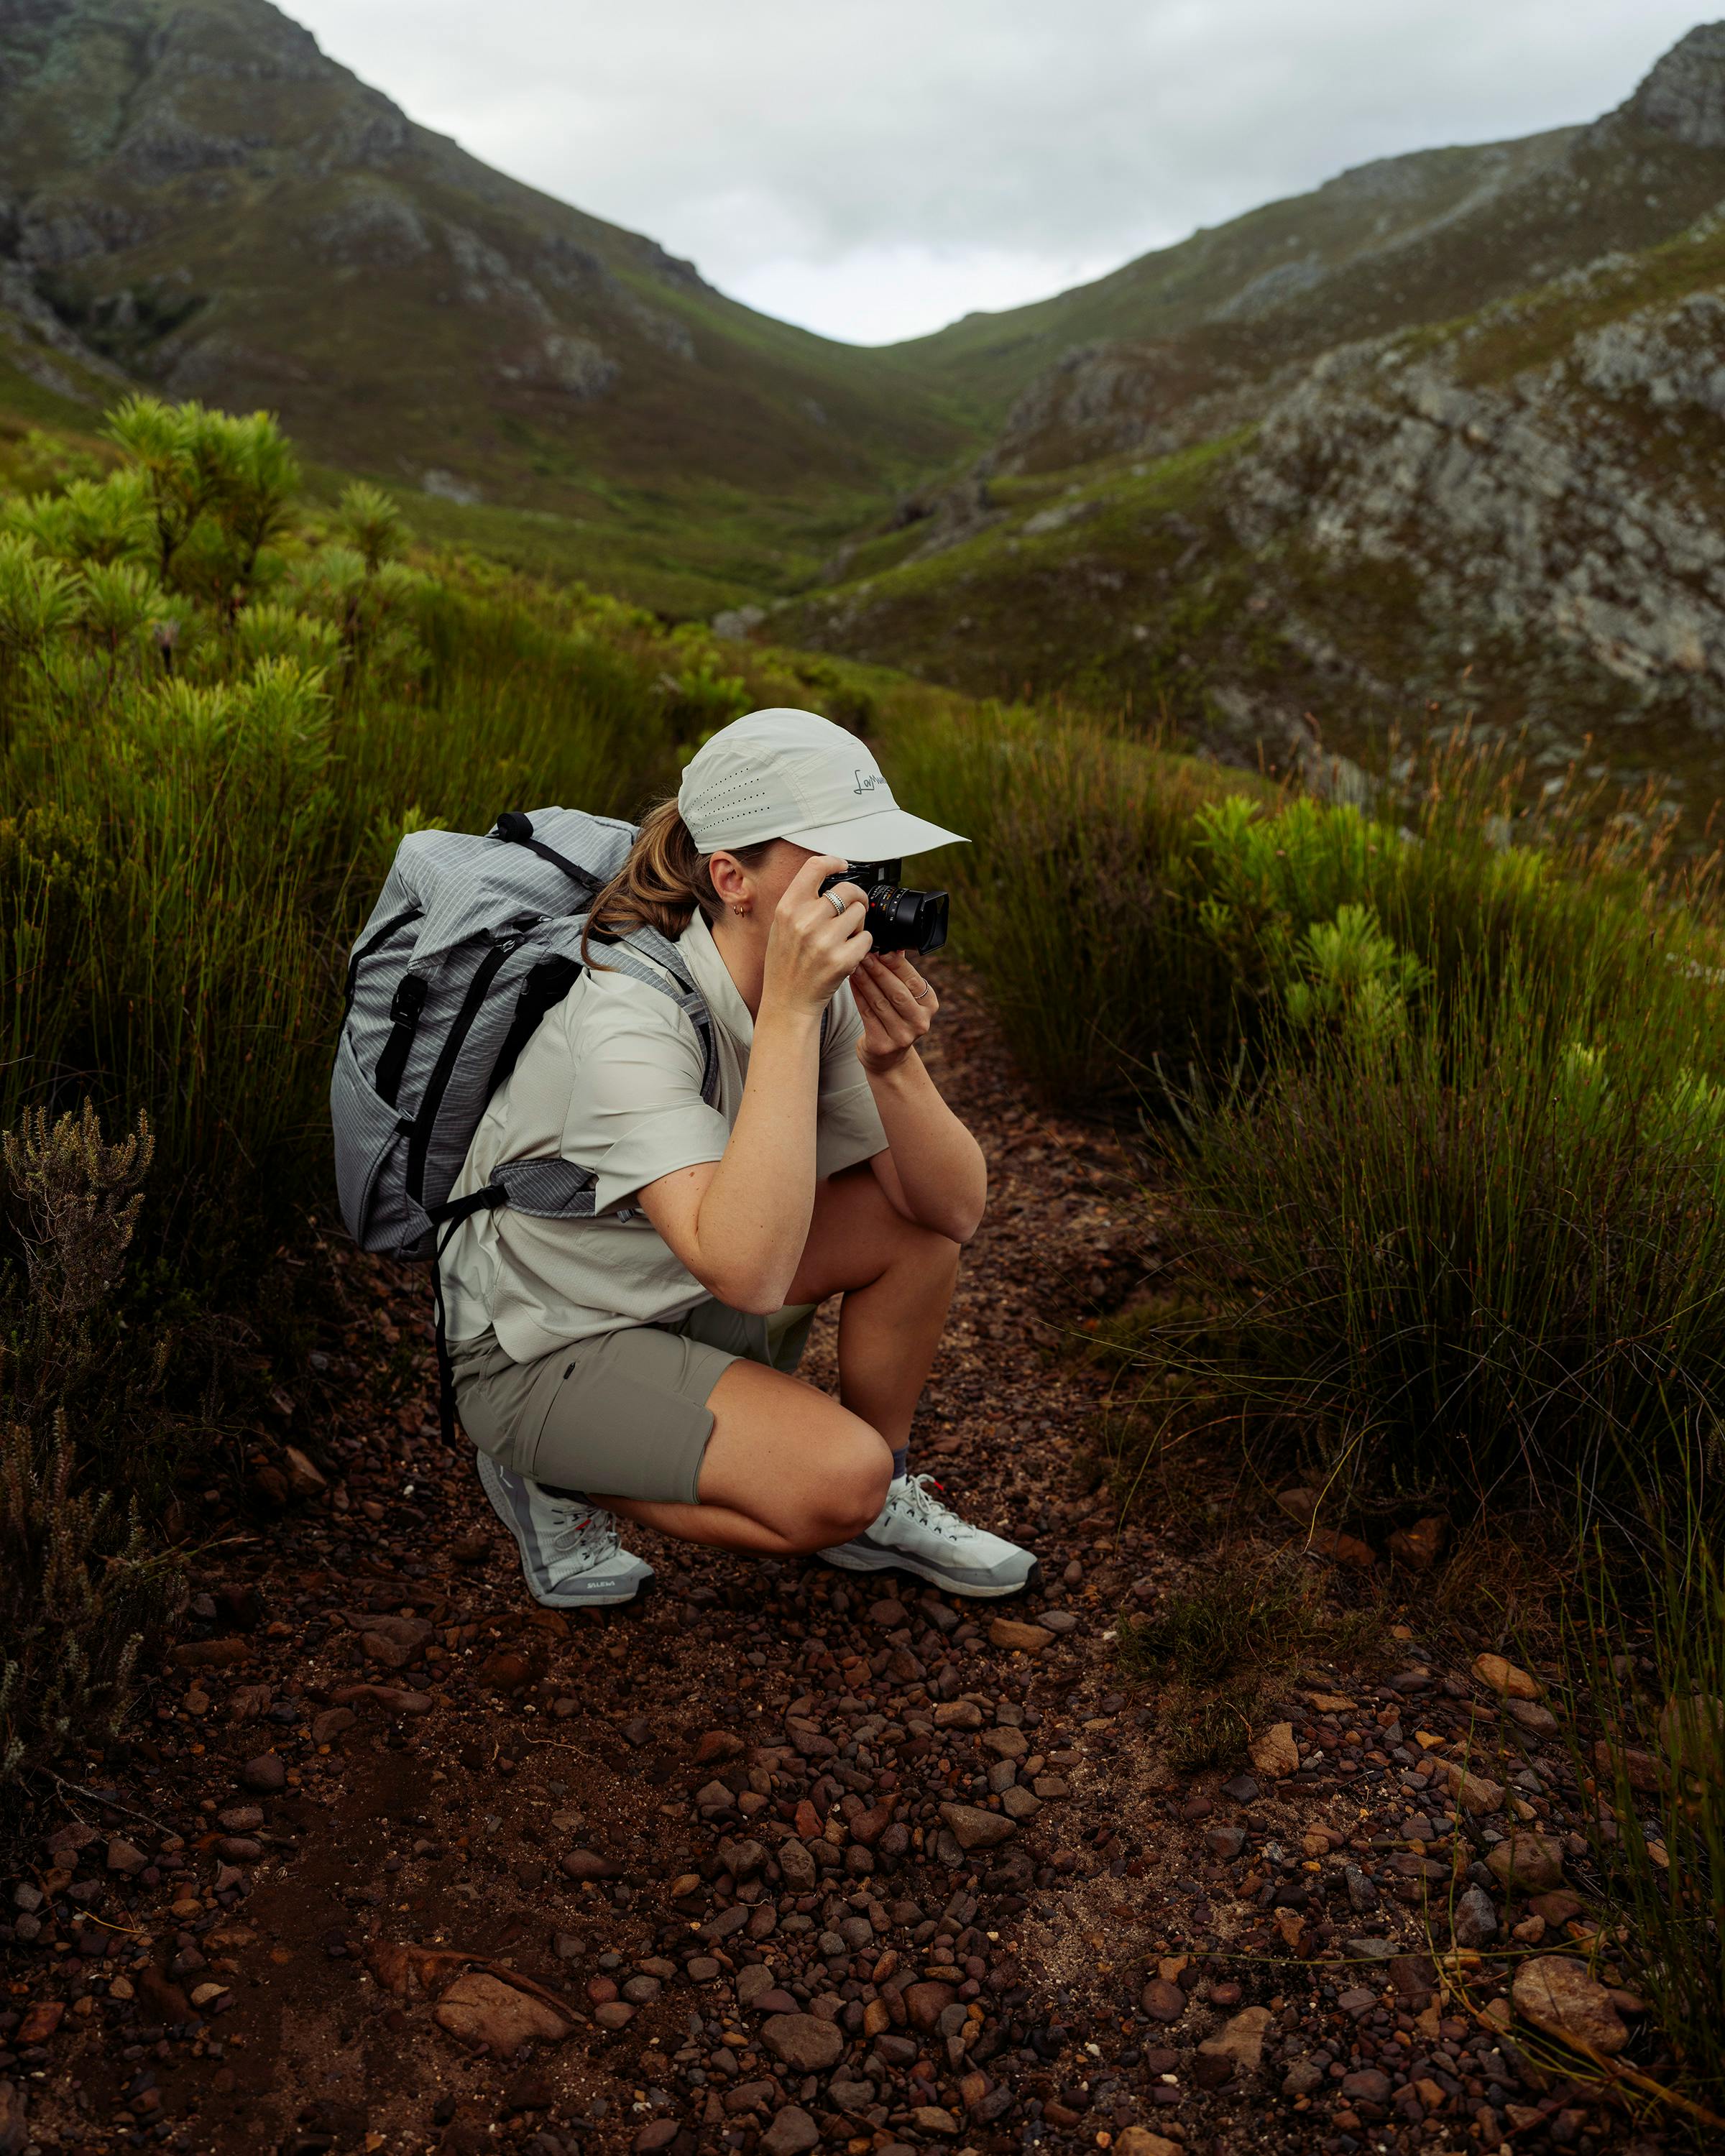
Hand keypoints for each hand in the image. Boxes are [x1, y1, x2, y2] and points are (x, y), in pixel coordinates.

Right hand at [760, 853, 872, 1018]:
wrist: (787, 1002)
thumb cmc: (785, 965)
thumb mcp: (781, 927)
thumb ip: (801, 903)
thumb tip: (829, 880)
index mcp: (787, 908)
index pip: (814, 868)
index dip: (833, 862)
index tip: (842, 865)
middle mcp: (805, 921)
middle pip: (847, 890)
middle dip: (856, 897)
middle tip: (854, 908)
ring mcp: (825, 941)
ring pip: (860, 913)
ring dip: (858, 924)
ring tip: (844, 938)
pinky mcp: (843, 960)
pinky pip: (867, 938)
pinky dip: (862, 945)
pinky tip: (847, 954)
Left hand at [853, 950, 938, 1073]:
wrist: (888, 1058)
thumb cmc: (896, 1019)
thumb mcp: (907, 998)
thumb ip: (901, 975)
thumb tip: (894, 946)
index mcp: (930, 1005)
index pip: (913, 980)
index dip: (896, 964)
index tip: (881, 949)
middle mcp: (920, 1022)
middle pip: (897, 992)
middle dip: (879, 971)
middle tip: (865, 954)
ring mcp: (902, 1036)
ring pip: (879, 1002)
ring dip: (865, 980)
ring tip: (855, 964)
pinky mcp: (882, 1044)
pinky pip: (867, 1014)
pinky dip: (858, 995)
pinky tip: (851, 982)